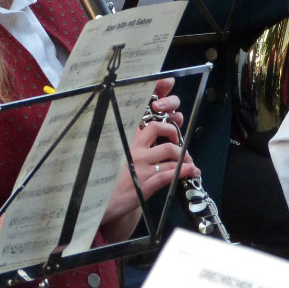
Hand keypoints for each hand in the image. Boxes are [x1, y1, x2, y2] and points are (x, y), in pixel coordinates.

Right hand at [101, 79, 199, 237]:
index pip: (141, 111)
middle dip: (175, 133)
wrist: (97, 206)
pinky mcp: (146, 182)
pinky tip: (191, 172)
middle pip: (160, 128)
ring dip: (185, 156)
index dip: (158, 94)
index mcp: (124, 138)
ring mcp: (140, 164)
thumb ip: (128, 143)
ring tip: (188, 162)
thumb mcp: (114, 157)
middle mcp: (132, 147)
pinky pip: (172, 172)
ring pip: (171, 151)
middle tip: (177, 141)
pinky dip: (186, 171)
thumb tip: (144, 134)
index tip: (168, 81)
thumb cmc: (106, 181)